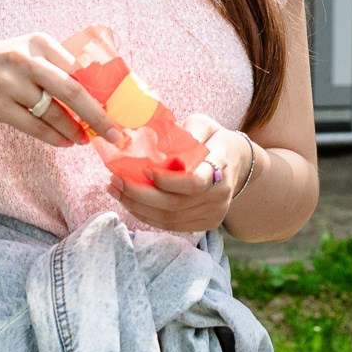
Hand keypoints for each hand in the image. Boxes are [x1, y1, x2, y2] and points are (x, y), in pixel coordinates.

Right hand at [0, 34, 119, 149]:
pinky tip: (65, 142)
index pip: (79, 68)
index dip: (102, 90)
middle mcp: (24, 59)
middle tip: (115, 134)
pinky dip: (54, 136)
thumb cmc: (1, 66)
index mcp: (39, 42)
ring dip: (74, 130)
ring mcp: (8, 83)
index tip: (119, 108)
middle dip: (98, 115)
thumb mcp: (28, 53)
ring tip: (85, 139)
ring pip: (53, 112)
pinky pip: (34, 126)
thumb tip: (100, 90)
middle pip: (71, 90)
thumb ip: (58, 64)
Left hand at [112, 118, 247, 234]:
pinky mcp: (205, 225)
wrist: (236, 162)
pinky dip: (146, 216)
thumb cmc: (214, 140)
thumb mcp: (204, 125)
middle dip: (140, 195)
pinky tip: (129, 202)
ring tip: (115, 190)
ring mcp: (214, 213)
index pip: (194, 183)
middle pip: (175, 205)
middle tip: (115, 180)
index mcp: (221, 168)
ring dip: (137, 206)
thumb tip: (155, 140)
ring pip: (169, 218)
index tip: (145, 169)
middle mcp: (220, 196)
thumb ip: (185, 131)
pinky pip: (170, 225)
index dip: (167, 181)